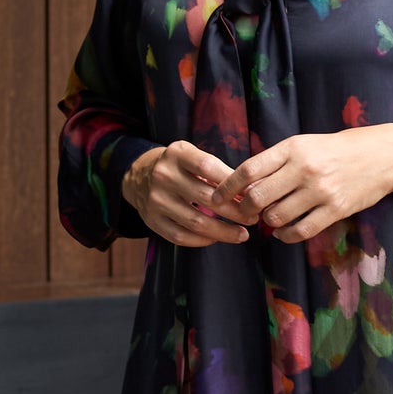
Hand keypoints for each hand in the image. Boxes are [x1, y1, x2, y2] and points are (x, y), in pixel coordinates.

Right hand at [122, 141, 250, 245]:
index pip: (209, 167)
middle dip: (235, 211)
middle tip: (253, 218)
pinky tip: (217, 238)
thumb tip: (253, 191)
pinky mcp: (151, 220)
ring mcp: (156, 200)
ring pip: (196, 222)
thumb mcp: (193, 156)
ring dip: (224, 231)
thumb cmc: (179, 167)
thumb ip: (219, 171)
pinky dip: (203, 240)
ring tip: (242, 234)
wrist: (139, 176)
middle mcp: (163, 175)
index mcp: (176, 153)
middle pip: (206, 198)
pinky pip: (181, 237)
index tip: (253, 194)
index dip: (234, 183)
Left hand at [209, 124, 392, 243]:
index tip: (217, 198)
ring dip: (268, 222)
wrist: (383, 156)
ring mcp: (320, 191)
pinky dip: (286, 235)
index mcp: (293, 148)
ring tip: (271, 218)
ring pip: (277, 217)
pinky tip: (284, 232)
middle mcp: (304, 168)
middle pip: (258, 198)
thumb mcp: (305, 143)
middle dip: (245, 210)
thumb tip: (244, 183)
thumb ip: (276, 160)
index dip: (228, 187)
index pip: (249, 169)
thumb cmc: (338, 149)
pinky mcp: (335, 210)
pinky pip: (301, 231)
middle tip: (245, 213)